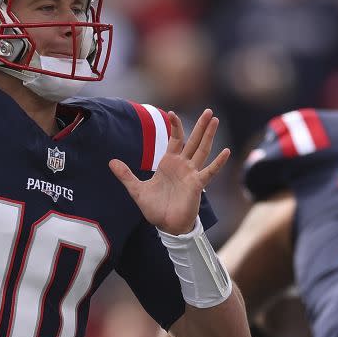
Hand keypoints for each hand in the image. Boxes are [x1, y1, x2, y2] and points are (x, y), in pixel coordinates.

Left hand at [110, 109, 230, 234]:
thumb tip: (111, 162)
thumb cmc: (155, 208)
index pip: (175, 139)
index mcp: (169, 163)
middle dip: (201, 126)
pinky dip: (218, 162)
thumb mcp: (136, 189)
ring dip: (209, 136)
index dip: (175, 126)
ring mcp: (191, 174)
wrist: (166, 225)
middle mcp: (183, 165)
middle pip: (193, 141)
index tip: (172, 112)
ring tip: (215, 120)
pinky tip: (226, 151)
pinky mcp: (197, 185)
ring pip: (202, 150)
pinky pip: (209, 171)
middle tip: (209, 111)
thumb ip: (126, 175)